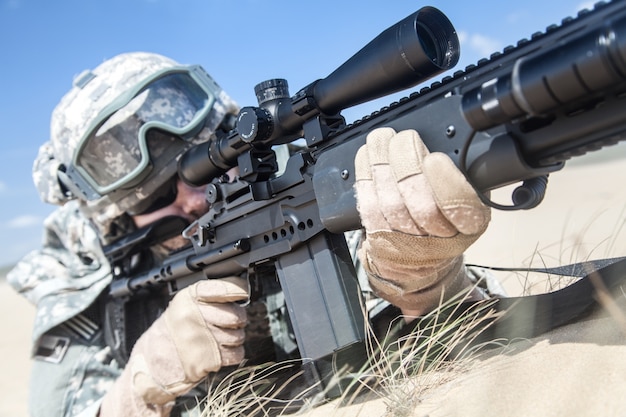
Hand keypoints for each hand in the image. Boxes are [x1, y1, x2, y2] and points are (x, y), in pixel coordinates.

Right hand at [100, 276, 248, 415]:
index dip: (237, 290)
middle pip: (236, 315)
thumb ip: (208, 297)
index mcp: (188, 299)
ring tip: (221, 338)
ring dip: (235, 338)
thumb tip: (239, 291)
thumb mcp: (182, 305)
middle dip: (238, 319)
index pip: (222, 288)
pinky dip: (234, 354)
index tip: (243, 293)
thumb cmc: (172, 332)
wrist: (152, 362)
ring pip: (238, 335)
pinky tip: (222, 350)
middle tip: (232, 321)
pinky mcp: (207, 360)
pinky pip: (236, 354)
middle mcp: (194, 317)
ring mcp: (201, 339)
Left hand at [354, 128, 489, 313]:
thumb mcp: (468, 197)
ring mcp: (405, 243)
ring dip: (382, 163)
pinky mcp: (378, 238)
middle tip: (404, 137)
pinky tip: (367, 155)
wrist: (417, 257)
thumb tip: (442, 141)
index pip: (461, 209)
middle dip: (408, 164)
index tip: (435, 158)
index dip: (446, 183)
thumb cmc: (444, 216)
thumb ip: (462, 174)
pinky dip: (365, 175)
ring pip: (391, 202)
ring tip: (382, 138)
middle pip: (421, 205)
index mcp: (469, 227)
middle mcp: (439, 241)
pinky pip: (368, 204)